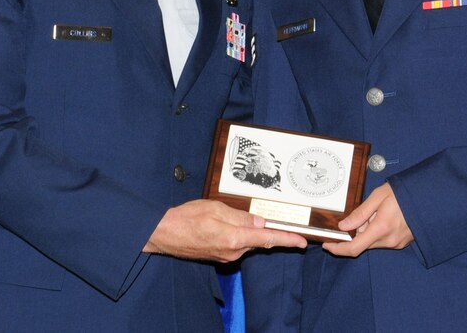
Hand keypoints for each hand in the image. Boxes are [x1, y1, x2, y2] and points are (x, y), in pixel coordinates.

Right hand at [143, 199, 306, 262]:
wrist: (164, 234)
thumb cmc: (186, 218)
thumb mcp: (215, 209)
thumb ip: (240, 216)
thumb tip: (260, 222)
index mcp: (234, 238)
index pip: (268, 239)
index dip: (287, 240)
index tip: (302, 241)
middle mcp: (233, 251)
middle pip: (259, 240)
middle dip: (267, 231)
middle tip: (277, 220)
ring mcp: (226, 256)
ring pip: (247, 242)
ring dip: (250, 231)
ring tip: (238, 216)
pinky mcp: (219, 256)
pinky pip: (237, 244)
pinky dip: (240, 235)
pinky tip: (230, 225)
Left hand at [322, 183, 412, 256]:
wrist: (428, 197)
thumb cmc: (403, 193)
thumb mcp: (378, 196)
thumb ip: (360, 213)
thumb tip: (343, 226)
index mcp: (381, 228)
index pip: (354, 248)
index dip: (337, 249)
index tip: (327, 244)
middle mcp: (389, 240)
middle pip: (362, 244)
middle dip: (356, 232)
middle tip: (363, 213)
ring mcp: (397, 243)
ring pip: (372, 242)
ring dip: (368, 230)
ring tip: (379, 211)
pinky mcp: (402, 243)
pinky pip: (383, 240)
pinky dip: (377, 231)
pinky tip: (385, 217)